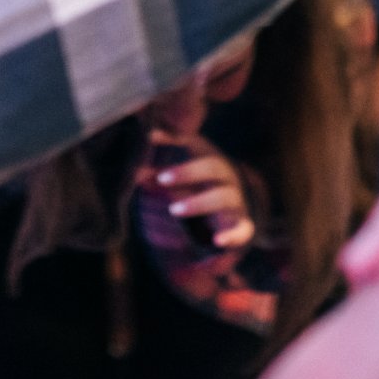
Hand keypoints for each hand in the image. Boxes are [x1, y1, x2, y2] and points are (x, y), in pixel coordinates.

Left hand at [141, 132, 256, 249]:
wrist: (233, 215)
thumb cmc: (200, 191)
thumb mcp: (181, 179)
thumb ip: (159, 175)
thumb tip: (136, 173)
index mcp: (209, 160)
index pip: (195, 143)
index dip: (175, 139)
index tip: (151, 137)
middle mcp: (225, 177)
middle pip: (212, 166)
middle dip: (187, 171)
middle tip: (161, 178)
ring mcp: (235, 201)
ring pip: (223, 197)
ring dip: (198, 202)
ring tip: (173, 210)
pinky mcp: (243, 226)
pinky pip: (242, 230)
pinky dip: (231, 235)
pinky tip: (217, 241)